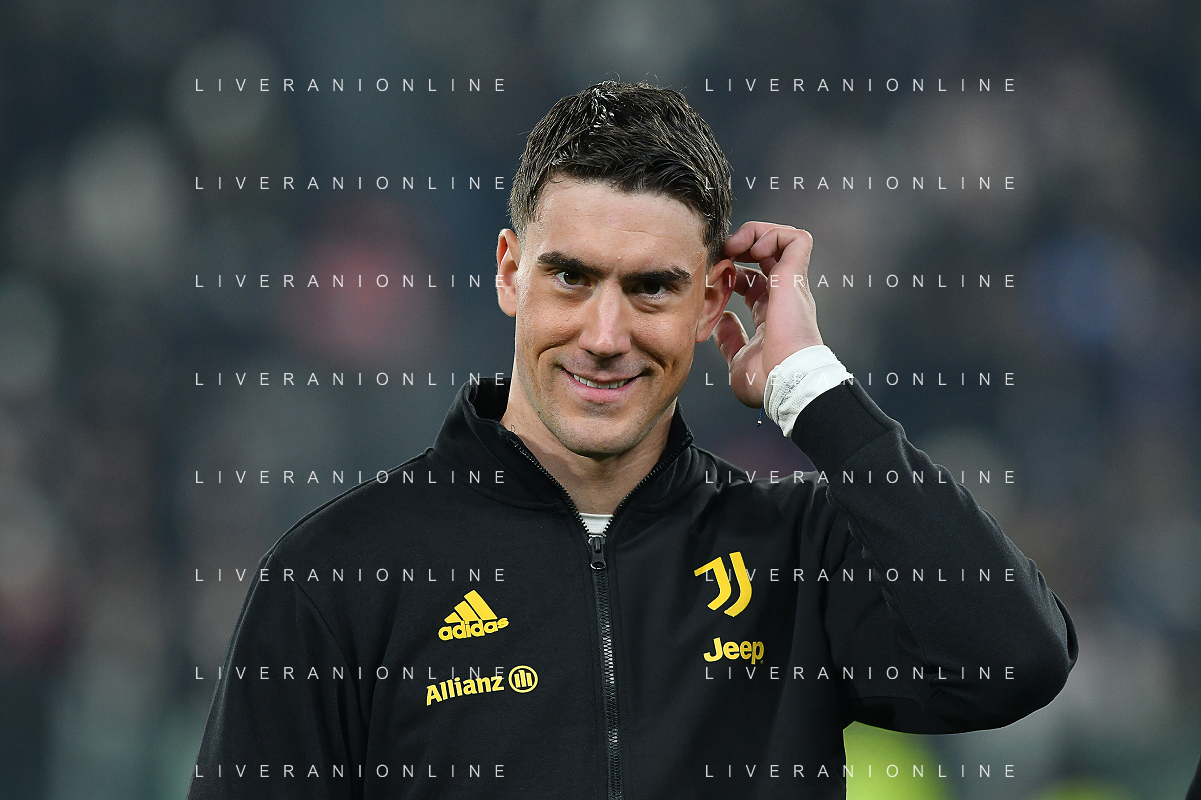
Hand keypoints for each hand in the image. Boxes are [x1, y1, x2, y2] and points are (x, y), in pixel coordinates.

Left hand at [711, 222, 823, 407]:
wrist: (786, 382)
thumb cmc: (767, 381)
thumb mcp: (737, 358)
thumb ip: (730, 339)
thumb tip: (721, 323)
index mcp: (770, 315)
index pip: (754, 282)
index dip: (733, 274)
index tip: (712, 278)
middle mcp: (783, 297)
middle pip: (767, 256)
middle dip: (741, 247)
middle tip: (721, 255)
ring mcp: (791, 286)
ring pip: (783, 239)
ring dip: (756, 235)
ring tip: (734, 246)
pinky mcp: (795, 278)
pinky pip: (795, 239)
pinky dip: (772, 234)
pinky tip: (750, 248)